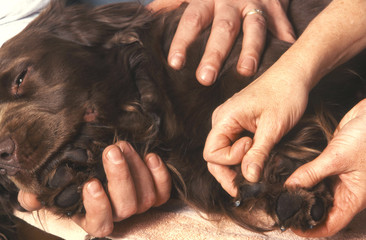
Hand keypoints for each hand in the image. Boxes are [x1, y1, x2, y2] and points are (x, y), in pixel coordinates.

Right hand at [18, 141, 170, 237]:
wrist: (102, 165)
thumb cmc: (76, 178)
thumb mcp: (56, 185)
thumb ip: (40, 193)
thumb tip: (31, 197)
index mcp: (94, 217)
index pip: (99, 223)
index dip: (98, 206)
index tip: (91, 183)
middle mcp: (119, 214)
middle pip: (127, 207)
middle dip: (121, 178)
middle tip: (112, 151)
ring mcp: (139, 204)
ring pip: (146, 197)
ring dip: (137, 169)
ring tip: (123, 146)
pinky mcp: (155, 193)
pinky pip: (163, 191)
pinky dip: (160, 175)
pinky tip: (151, 156)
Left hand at [149, 0, 294, 85]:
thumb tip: (148, 12)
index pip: (192, 20)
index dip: (183, 41)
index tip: (175, 63)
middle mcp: (231, 0)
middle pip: (223, 28)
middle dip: (215, 53)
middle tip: (205, 79)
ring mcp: (255, 2)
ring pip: (254, 27)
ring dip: (251, 49)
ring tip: (246, 71)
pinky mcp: (275, 4)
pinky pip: (281, 21)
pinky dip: (284, 36)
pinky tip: (285, 52)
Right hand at [203, 64, 308, 194]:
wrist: (294, 75)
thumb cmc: (285, 94)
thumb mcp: (273, 127)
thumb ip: (258, 153)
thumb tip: (249, 179)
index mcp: (224, 118)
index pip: (211, 154)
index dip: (230, 161)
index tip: (253, 150)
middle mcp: (221, 121)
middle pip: (214, 157)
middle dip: (230, 172)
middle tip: (251, 182)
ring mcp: (228, 123)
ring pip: (223, 153)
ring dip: (238, 165)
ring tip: (257, 168)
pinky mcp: (237, 124)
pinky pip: (232, 146)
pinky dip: (243, 157)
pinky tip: (256, 159)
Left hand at [285, 99, 365, 236]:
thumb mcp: (337, 158)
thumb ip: (312, 173)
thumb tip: (291, 187)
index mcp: (353, 198)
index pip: (331, 224)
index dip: (311, 229)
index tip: (291, 225)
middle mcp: (346, 190)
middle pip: (321, 208)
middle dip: (302, 208)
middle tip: (281, 205)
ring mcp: (338, 177)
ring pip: (317, 191)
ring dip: (301, 191)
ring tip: (281, 191)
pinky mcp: (332, 164)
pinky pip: (316, 175)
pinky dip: (304, 176)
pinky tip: (290, 174)